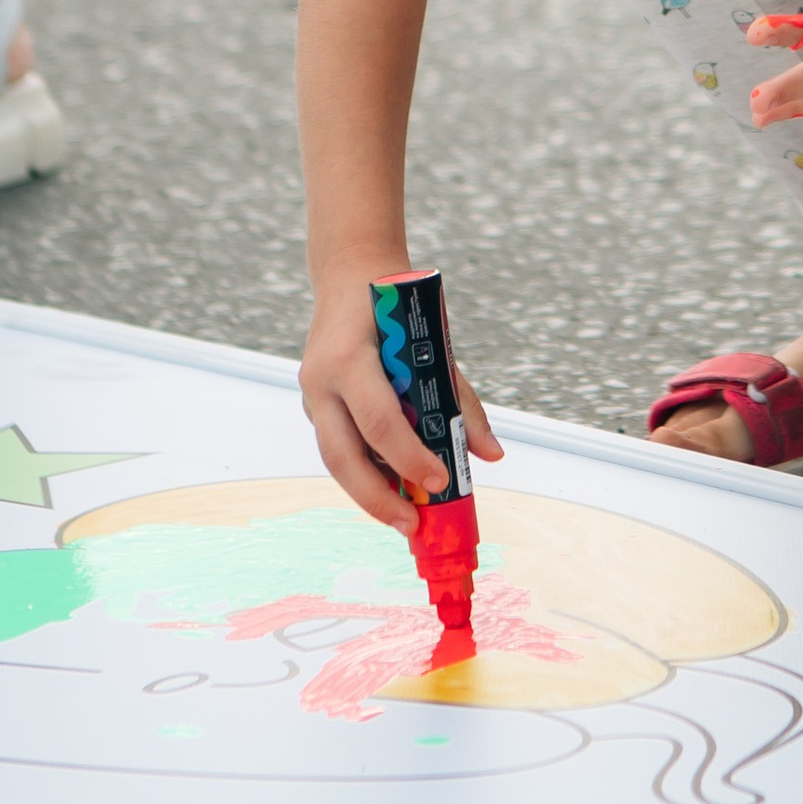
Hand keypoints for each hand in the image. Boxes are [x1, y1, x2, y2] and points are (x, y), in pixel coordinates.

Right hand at [300, 286, 501, 534]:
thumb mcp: (435, 343)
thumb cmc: (398, 307)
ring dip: (371, 493)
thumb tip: (491, 454)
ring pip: (336, 460)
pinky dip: (367, 471)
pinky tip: (394, 487)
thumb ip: (461, 401)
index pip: (379, 420)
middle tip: (413, 527)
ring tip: (407, 518)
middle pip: (343, 456)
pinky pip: (339, 447)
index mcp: (350, 357)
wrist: (349, 276)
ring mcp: (312, 395)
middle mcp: (321, 380)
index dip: (409, 457)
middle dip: (379, 498)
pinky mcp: (314, 406)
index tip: (441, 482)